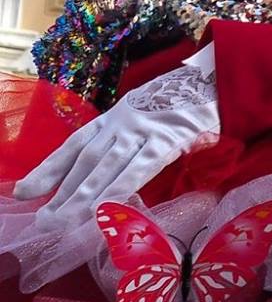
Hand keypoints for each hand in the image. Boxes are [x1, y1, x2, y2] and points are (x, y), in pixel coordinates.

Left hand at [18, 44, 220, 224]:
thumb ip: (126, 140)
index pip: (74, 145)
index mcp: (114, 117)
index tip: (24, 191)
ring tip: (60, 221)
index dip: (49, 169)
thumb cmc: (183, 103)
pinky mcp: (166, 140)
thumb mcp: (145, 116)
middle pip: (85, 162)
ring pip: (104, 168)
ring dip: (80, 197)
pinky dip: (117, 189)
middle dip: (61, 192)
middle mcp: (121, 123)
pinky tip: (102, 207)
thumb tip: (103, 174)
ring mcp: (142, 131)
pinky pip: (137, 169)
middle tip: (42, 220)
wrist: (217, 80)